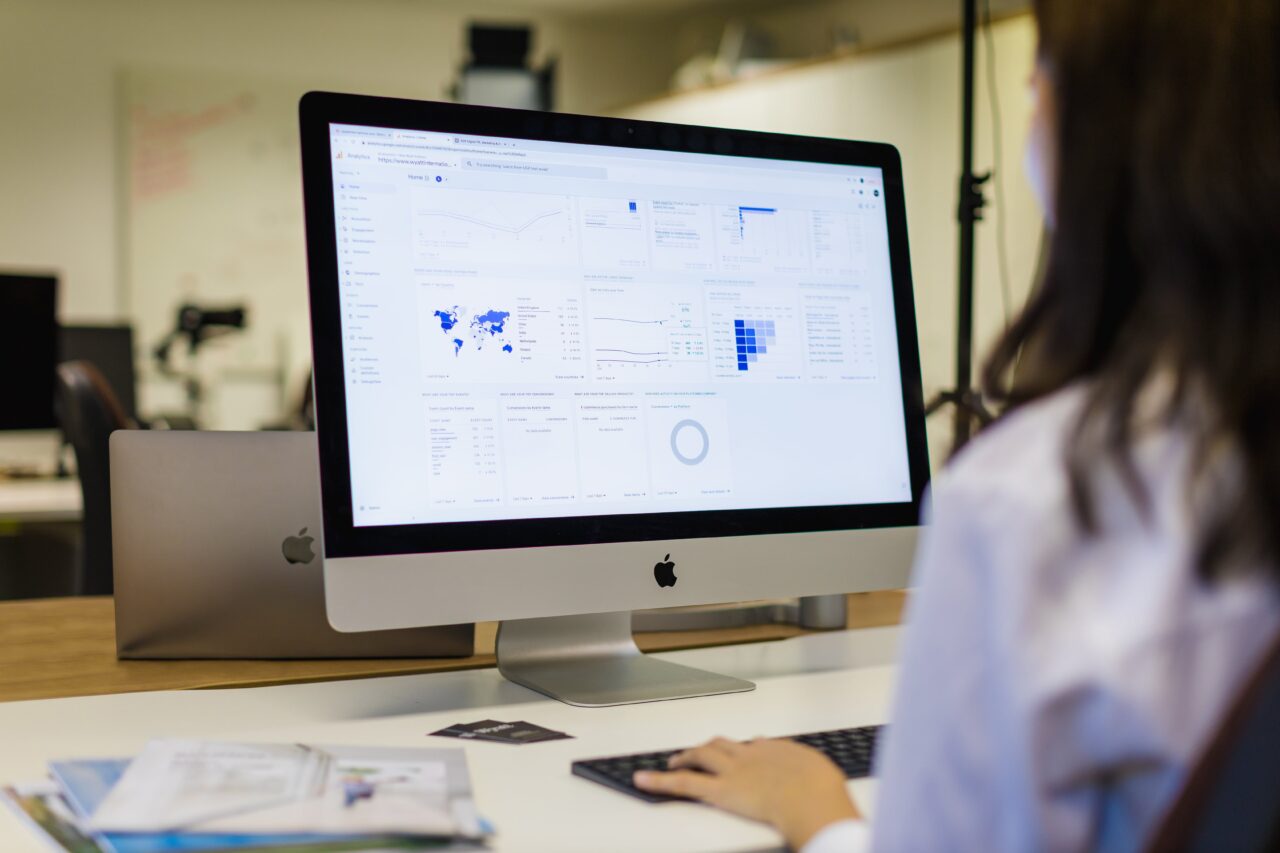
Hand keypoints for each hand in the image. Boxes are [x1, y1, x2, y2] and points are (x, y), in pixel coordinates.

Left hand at [634, 737, 860, 849]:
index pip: (754, 745)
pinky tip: (644, 779)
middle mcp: (750, 754)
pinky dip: (660, 780)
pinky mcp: (719, 790)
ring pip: (700, 755)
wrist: (811, 797)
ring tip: (674, 761)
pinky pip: (683, 783)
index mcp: (775, 750)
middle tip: (696, 752)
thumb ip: (809, 770)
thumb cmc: (822, 789)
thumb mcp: (821, 772)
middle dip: (707, 748)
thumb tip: (810, 772)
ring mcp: (732, 770)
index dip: (744, 749)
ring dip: (685, 756)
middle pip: (721, 745)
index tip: (742, 751)